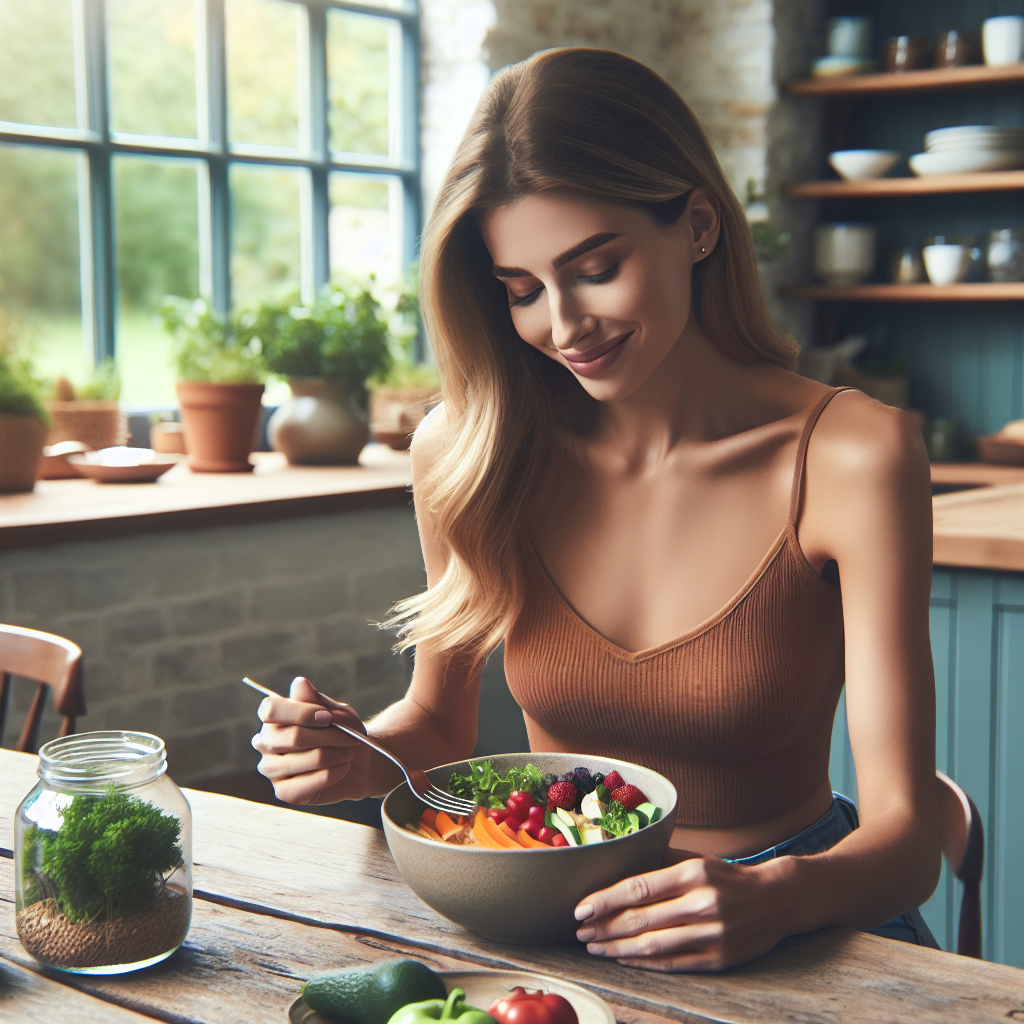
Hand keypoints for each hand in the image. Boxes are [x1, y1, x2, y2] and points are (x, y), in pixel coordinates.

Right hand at [251, 677, 371, 804]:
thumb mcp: (336, 711)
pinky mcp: (283, 792)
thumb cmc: (342, 730)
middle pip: (294, 737)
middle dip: (330, 737)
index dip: (303, 712)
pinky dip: (333, 773)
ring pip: (305, 760)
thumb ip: (316, 700)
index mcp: (273, 717)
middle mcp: (265, 742)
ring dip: (335, 755)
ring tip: (349, 752)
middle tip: (351, 738)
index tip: (330, 717)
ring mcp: (271, 768)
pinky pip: (307, 783)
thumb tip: (299, 683)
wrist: (358, 760)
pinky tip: (343, 768)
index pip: (271, 709)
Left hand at [573, 856, 793, 971]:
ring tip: (594, 947)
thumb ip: (660, 861)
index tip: (580, 909)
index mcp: (693, 873)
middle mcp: (702, 904)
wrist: (777, 899)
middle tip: (579, 932)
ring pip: (652, 946)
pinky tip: (623, 958)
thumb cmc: (728, 876)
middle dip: (604, 927)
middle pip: (640, 920)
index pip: (638, 888)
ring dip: (617, 949)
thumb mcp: (698, 859)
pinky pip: (671, 963)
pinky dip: (643, 962)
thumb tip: (617, 860)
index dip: (605, 901)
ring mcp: (711, 934)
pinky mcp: (718, 959)